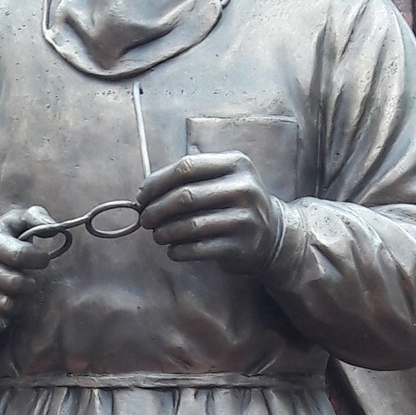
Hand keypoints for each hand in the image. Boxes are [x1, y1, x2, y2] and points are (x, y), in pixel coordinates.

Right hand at [0, 208, 56, 330]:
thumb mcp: (8, 223)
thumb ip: (34, 217)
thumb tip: (53, 227)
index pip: (17, 254)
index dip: (38, 258)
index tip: (41, 259)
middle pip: (13, 282)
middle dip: (29, 282)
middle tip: (28, 279)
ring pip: (5, 305)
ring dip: (18, 301)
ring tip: (14, 292)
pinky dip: (5, 317)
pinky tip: (2, 305)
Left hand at [138, 154, 286, 274]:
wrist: (273, 234)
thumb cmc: (235, 203)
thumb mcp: (224, 176)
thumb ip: (190, 176)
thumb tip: (144, 193)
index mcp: (236, 163)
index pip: (186, 167)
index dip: (157, 182)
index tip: (142, 196)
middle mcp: (243, 188)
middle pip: (185, 196)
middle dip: (156, 209)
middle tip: (145, 219)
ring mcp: (244, 219)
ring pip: (190, 225)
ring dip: (164, 232)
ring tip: (157, 235)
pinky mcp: (240, 247)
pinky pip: (198, 249)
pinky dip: (178, 251)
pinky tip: (173, 250)